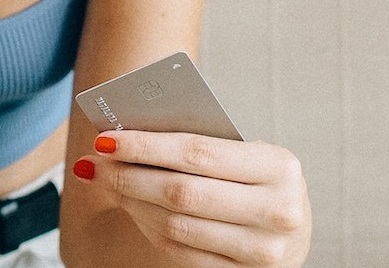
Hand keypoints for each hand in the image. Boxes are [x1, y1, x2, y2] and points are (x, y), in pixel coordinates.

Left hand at [72, 131, 310, 266]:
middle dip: (129, 175)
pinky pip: (181, 251)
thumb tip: (127, 136)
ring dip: (132, 202)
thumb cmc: (256, 178)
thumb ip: (198, 146)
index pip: (197, 153)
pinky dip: (148, 226)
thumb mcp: (244, 154)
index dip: (146, 146)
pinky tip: (131, 206)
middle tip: (95, 161)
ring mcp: (262, 252)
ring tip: (106, 181)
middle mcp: (277, 211)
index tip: (105, 137)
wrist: (293, 228)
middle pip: (181, 193)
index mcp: (278, 166)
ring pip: (176, 226)